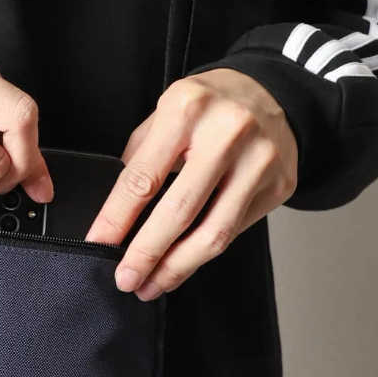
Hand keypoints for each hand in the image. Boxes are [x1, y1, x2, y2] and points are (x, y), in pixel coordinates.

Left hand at [86, 69, 297, 299]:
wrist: (274, 92)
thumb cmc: (210, 104)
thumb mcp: (165, 111)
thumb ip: (141, 157)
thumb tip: (117, 214)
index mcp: (186, 110)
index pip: (142, 178)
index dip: (116, 219)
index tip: (98, 244)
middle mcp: (226, 135)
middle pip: (179, 213)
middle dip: (146, 254)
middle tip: (126, 279)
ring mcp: (258, 162)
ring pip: (213, 234)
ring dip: (176, 267)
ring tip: (152, 284)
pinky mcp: (278, 186)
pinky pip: (234, 232)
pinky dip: (202, 254)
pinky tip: (183, 264)